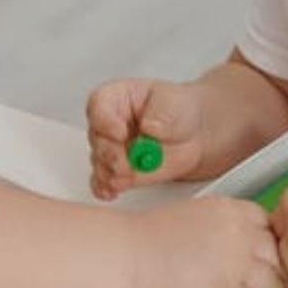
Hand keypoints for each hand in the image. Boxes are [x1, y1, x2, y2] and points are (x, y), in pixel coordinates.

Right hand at [85, 78, 208, 199]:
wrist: (190, 134)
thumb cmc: (176, 111)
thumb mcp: (175, 102)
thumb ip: (162, 114)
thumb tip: (150, 127)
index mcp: (116, 98)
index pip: (98, 105)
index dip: (106, 122)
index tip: (121, 134)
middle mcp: (107, 124)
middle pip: (97, 139)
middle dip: (111, 154)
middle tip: (129, 161)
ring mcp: (110, 150)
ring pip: (99, 164)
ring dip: (113, 173)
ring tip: (132, 172)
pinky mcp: (115, 172)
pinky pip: (101, 183)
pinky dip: (106, 188)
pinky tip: (115, 190)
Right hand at [130, 196, 285, 287]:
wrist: (129, 254)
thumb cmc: (152, 237)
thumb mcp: (197, 213)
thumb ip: (227, 225)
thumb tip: (250, 243)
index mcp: (232, 210)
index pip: (271, 226)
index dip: (269, 244)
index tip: (266, 255)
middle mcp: (240, 235)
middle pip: (278, 257)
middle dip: (274, 271)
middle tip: (268, 281)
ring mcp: (236, 265)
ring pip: (272, 286)